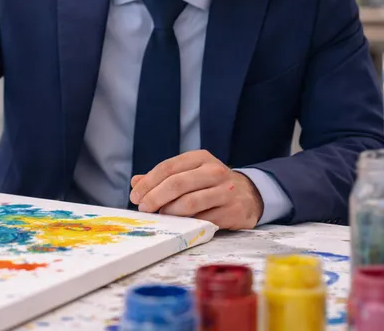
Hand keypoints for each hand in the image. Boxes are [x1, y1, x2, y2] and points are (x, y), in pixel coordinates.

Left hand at [129, 150, 263, 229]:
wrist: (248, 195)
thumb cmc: (210, 184)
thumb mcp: (189, 173)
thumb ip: (163, 177)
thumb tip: (136, 182)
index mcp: (200, 158)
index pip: (168, 167)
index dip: (148, 182)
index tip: (135, 195)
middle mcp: (215, 171)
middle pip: (177, 184)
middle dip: (155, 197)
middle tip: (143, 207)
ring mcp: (226, 191)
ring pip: (189, 203)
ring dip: (169, 211)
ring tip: (160, 216)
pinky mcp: (233, 211)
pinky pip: (203, 220)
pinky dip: (187, 223)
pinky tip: (179, 225)